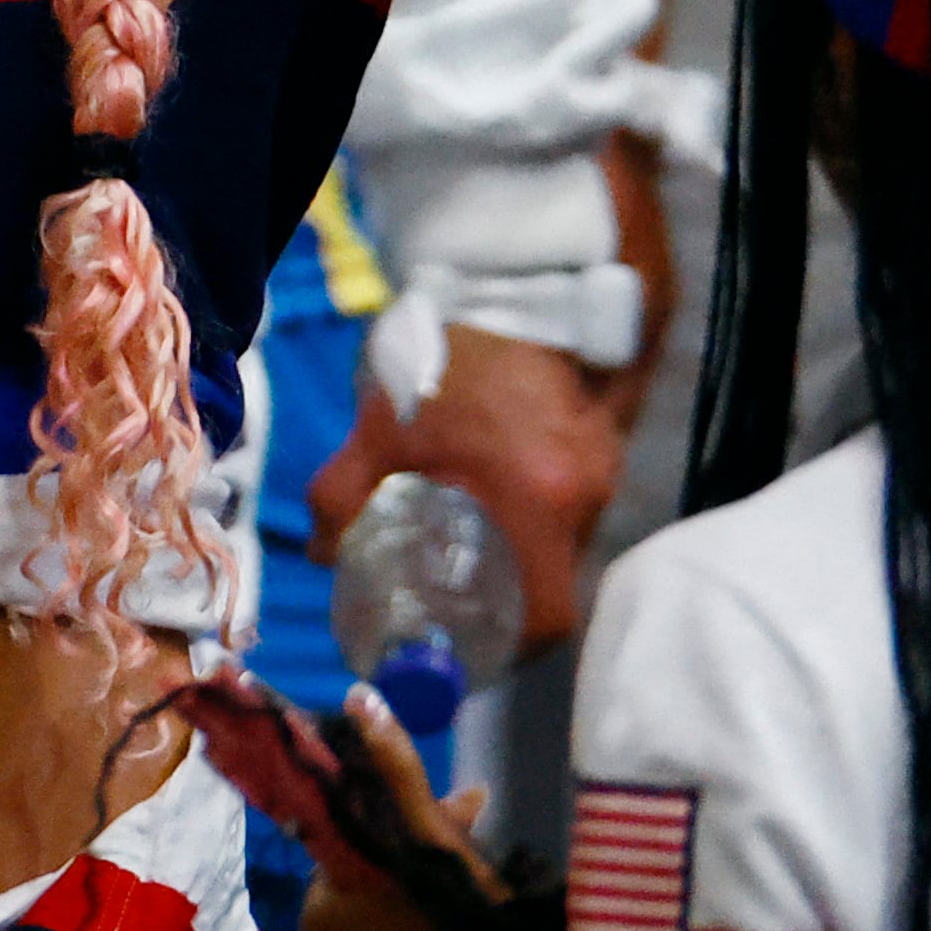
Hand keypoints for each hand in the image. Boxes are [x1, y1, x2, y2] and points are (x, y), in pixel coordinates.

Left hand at [296, 683, 514, 930]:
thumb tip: (357, 697)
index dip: (396, 820)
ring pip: (379, 922)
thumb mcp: (436, 842)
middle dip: (412, 856)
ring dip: (418, 898)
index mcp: (321, 902)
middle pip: (366, 881)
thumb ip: (395, 770)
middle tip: (472, 844)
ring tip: (475, 891)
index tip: (451, 811)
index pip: (348, 840)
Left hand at [305, 327, 622, 653]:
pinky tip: (495, 500)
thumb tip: (324, 558)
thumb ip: (343, 497)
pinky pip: (571, 506)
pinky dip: (533, 517)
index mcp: (537, 500)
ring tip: (471, 552)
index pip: (548, 615)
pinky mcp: (605, 445)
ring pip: (563, 545)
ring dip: (520, 556)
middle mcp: (583, 496)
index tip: (474, 651)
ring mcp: (603, 469)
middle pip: (555, 583)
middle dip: (507, 604)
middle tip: (459, 605)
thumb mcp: (381, 428)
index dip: (513, 648)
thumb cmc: (446, 358)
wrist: (523, 280)